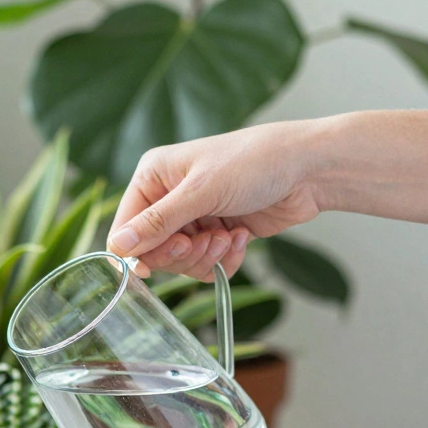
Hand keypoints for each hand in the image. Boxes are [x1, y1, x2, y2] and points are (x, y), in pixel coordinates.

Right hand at [107, 120, 328, 279]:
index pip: (125, 228)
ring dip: (207, 256)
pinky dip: (224, 259)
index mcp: (153, 177)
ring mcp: (194, 217)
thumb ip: (157, 222)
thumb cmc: (255, 162)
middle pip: (152, 251)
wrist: (309, 169)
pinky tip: (241, 237)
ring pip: (180, 262)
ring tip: (228, 236)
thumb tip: (118, 245)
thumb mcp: (201, 191)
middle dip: (183, 253)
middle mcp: (169, 198)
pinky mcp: (217, 234)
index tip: (172, 252)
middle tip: (206, 241)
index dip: (142, 249)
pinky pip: (206, 264)